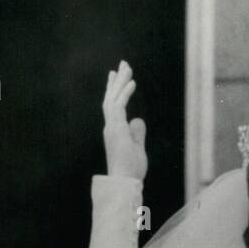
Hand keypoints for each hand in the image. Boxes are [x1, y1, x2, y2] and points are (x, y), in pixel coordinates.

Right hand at [101, 61, 147, 180]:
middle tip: (122, 64)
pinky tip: (132, 82)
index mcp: (114, 131)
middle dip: (116, 80)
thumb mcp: (137, 148)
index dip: (115, 90)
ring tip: (127, 67)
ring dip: (120, 82)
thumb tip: (137, 119)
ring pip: (113, 99)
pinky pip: (119, 107)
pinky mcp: (116, 130)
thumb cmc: (130, 170)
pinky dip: (125, 93)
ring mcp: (112, 128)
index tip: (117, 75)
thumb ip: (137, 133)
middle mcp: (110, 127)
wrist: (124, 183)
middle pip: (111, 98)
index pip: (113, 105)